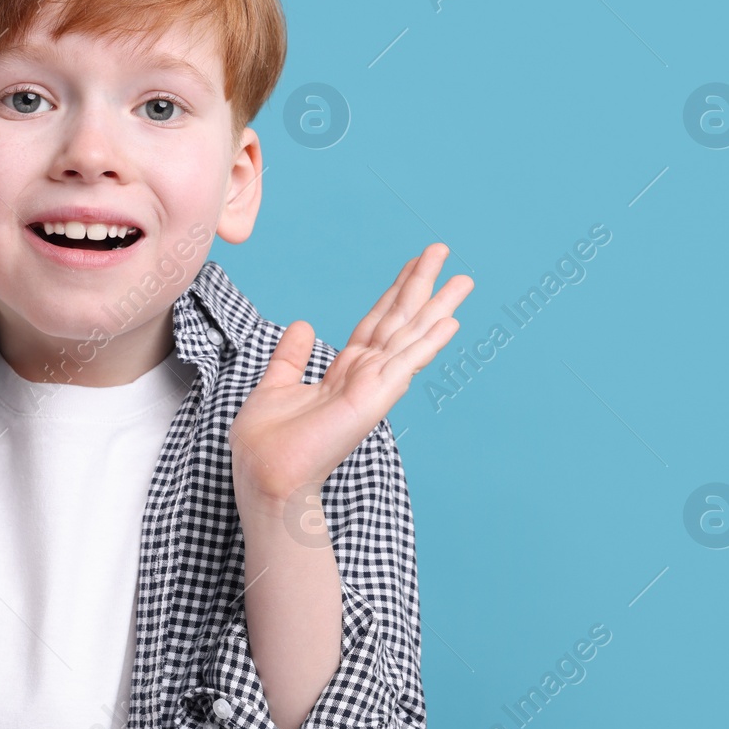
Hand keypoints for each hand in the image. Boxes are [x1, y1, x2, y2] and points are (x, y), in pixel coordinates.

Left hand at [229, 242, 472, 509]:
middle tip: (444, 251)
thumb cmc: (267, 445)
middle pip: (399, 321)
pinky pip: (405, 362)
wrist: (265, 478)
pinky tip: (450, 321)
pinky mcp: (373, 399)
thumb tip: (302, 325)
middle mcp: (365, 377)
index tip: (414, 264)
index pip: (376, 323)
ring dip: (437, 306)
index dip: (394, 291)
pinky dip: (429, 341)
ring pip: (410, 336)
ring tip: (463, 279)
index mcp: (344, 373)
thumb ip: (291, 357)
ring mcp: (373, 388)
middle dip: (422, 286)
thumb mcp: (275, 387)